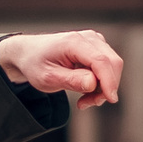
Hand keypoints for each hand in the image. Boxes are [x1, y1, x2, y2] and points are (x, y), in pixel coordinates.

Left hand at [0, 27, 122, 108]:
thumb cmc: (36, 64)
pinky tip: (86, 90)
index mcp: (73, 42)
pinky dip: (101, 83)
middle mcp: (88, 37)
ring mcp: (95, 41)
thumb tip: (93, 83)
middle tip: (86, 104)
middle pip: (112, 63)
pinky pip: (108, 68)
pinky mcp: (97, 48)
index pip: (100, 61)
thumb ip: (71, 80)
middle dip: (105, 88)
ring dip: (102, 88)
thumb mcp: (47, 77)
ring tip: (84, 100)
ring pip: (112, 67)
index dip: (109, 81)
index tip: (110, 99)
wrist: (30, 53)